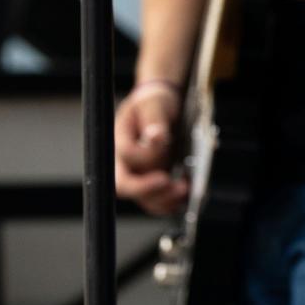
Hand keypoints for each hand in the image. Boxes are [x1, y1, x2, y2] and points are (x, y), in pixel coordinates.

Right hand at [114, 83, 187, 215]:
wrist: (160, 106)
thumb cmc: (154, 102)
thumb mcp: (155, 102)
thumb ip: (154, 118)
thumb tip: (156, 136)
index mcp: (119, 138)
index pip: (127, 153)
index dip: (145, 154)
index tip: (164, 145)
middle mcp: (122, 161)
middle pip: (123, 184)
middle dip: (147, 189)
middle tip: (172, 184)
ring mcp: (136, 174)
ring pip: (141, 198)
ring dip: (163, 199)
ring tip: (184, 189)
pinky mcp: (149, 182)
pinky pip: (154, 200)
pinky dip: (169, 203)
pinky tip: (183, 197)